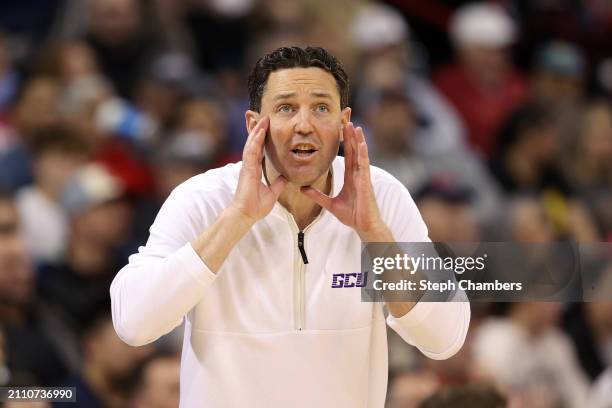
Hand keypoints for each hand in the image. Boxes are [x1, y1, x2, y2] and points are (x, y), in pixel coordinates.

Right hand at [231, 116, 287, 223]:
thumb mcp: (273, 193)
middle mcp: (250, 166)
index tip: (267, 128)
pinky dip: (255, 141)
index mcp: (255, 170)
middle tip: (265, 117)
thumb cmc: (256, 206)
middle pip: (254, 144)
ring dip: (257, 131)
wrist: (246, 214)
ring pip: (252, 144)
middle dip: (259, 130)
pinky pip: (251, 152)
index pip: (260, 150)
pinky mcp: (246, 169)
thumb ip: (278, 184)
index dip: (263, 139)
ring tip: (263, 119)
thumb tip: (286, 177)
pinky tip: (259, 132)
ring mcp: (247, 166)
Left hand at [301, 123, 392, 241]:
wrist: (363, 226)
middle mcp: (358, 173)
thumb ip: (316, 195)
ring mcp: (363, 176)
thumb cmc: (352, 215)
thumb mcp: (329, 204)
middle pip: (354, 149)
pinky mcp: (366, 182)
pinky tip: (361, 143)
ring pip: (360, 153)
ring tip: (353, 125)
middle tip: (346, 118)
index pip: (348, 154)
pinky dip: (363, 153)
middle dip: (350, 134)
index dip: (345, 141)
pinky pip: (364, 165)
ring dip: (357, 139)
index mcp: (351, 176)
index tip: (341, 127)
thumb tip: (301, 188)